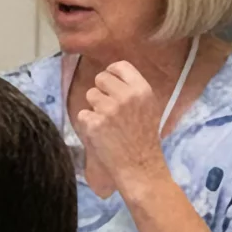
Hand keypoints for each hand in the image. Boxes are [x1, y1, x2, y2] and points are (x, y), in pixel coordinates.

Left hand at [75, 59, 167, 183]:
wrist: (139, 165)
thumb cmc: (144, 137)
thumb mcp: (148, 107)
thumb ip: (132, 90)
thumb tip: (112, 75)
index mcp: (142, 90)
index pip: (121, 66)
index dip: (111, 71)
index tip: (108, 79)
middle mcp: (126, 96)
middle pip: (100, 78)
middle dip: (100, 91)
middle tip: (107, 106)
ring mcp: (109, 109)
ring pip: (90, 95)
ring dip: (94, 107)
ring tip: (106, 122)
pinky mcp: (94, 123)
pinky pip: (82, 114)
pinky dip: (88, 123)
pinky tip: (101, 133)